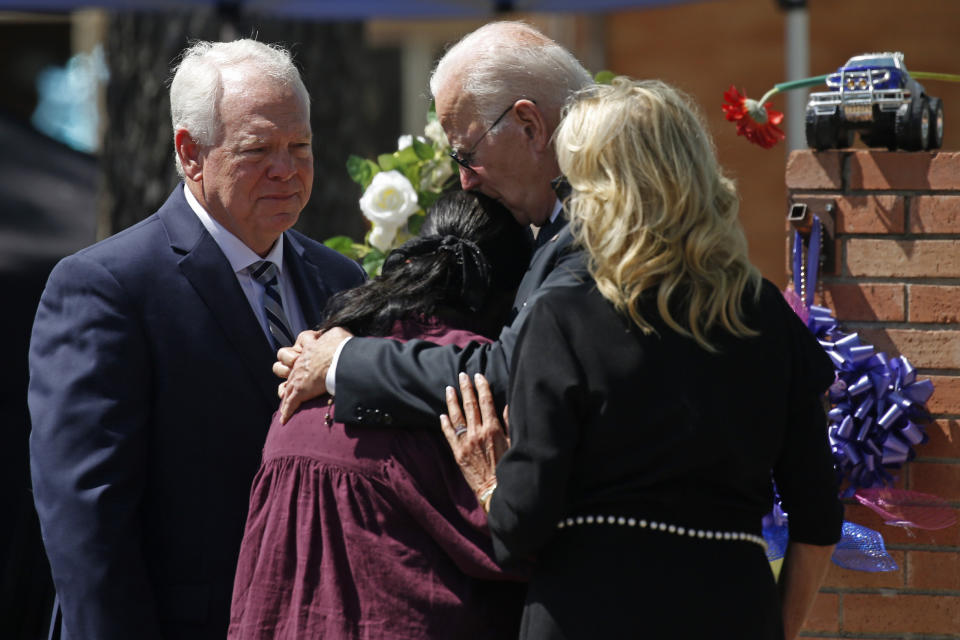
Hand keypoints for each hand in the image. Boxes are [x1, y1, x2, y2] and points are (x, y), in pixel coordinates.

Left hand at [277, 326, 352, 422]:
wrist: (339, 360)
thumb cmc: (341, 346)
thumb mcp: (338, 333)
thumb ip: (334, 333)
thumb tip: (336, 333)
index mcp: (309, 347)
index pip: (300, 345)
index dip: (302, 348)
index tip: (306, 352)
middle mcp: (300, 362)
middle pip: (282, 362)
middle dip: (286, 367)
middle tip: (294, 373)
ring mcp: (298, 377)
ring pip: (285, 385)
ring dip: (285, 391)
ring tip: (287, 397)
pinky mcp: (300, 391)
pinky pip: (290, 403)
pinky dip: (287, 411)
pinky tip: (284, 420)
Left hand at [440, 372, 509, 496]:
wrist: (495, 489)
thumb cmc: (507, 467)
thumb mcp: (513, 444)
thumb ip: (508, 424)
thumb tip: (507, 406)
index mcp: (493, 429)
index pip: (486, 402)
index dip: (482, 387)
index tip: (478, 376)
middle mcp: (478, 433)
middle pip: (470, 405)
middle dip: (466, 388)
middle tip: (462, 375)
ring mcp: (466, 442)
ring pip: (457, 416)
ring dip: (453, 401)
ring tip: (450, 389)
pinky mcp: (457, 453)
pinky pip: (449, 434)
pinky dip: (445, 423)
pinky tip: (442, 414)